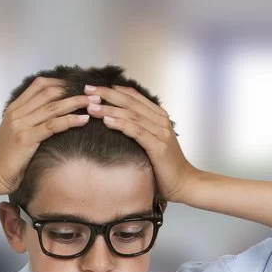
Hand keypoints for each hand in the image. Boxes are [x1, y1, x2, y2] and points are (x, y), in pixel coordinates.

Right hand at [0, 77, 90, 195]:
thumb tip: (51, 119)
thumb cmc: (4, 158)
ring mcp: (21, 124)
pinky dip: (70, 120)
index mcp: (14, 109)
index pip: (39, 85)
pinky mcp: (26, 138)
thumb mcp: (14, 134)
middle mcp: (18, 113)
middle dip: (73, 90)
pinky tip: (83, 120)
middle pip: (49, 92)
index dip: (61, 82)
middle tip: (92, 92)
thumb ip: (29, 123)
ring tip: (94, 102)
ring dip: (76, 102)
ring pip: (53, 107)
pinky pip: (53, 125)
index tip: (77, 86)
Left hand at [84, 84, 196, 202]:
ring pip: (131, 115)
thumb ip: (139, 129)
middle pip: (130, 102)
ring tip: (92, 107)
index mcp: (158, 116)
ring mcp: (160, 132)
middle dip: (107, 95)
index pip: (134, 96)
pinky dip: (121, 124)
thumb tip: (115, 121)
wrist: (183, 182)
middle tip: (88, 91)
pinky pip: (136, 131)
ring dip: (110, 109)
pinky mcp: (158, 146)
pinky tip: (107, 121)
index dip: (113, 90)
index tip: (94, 88)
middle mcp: (160, 120)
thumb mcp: (151, 141)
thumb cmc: (165, 165)